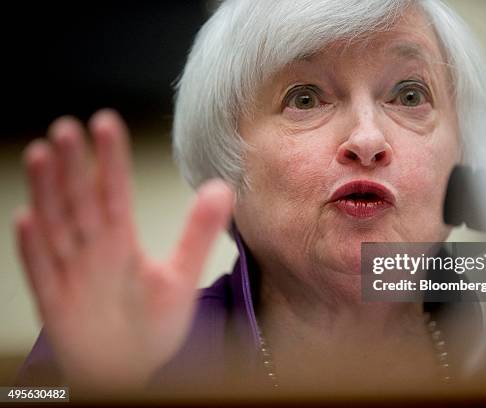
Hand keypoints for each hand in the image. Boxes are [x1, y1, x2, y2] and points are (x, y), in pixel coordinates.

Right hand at [14, 109, 233, 390]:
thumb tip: (222, 188)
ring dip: (48, 193)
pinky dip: (33, 249)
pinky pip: (43, 274)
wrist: (131, 371)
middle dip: (76, 166)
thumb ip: (198, 232)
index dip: (111, 160)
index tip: (107, 124)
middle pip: (82, 202)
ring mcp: (72, 277)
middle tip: (70, 127)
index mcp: (121, 243)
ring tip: (43, 155)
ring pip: (58, 228)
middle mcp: (94, 252)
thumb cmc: (151, 324)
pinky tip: (27, 219)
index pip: (115, 193)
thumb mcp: (182, 276)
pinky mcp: (57, 306)